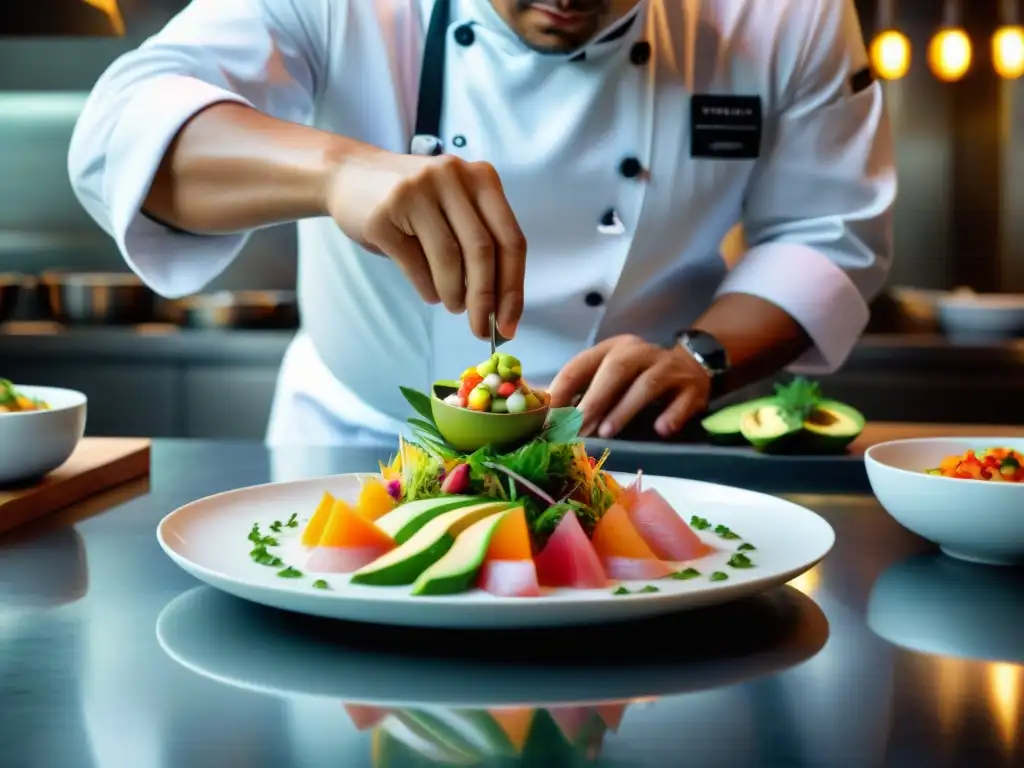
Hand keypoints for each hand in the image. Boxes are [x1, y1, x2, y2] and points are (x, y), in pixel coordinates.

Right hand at [325, 150, 526, 339]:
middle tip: (481, 328)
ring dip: (454, 294)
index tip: (509, 324)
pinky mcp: (384, 213)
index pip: (511, 239)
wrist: (349, 174)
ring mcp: (416, 191)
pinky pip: (414, 264)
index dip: (514, 288)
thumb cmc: (414, 201)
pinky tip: (430, 294)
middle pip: (482, 250)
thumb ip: (481, 241)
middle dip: (485, 299)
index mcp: (481, 177)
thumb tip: (501, 306)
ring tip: (453, 305)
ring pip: (449, 258)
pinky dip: (427, 288)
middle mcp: (452, 177)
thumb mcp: (456, 206)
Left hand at [549, 335, 712, 438]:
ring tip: (608, 432)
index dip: (563, 388)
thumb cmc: (639, 377)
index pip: (583, 363)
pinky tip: (661, 430)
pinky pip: (682, 400)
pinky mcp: (692, 387)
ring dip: (625, 409)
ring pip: (646, 385)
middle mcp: (640, 352)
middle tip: (579, 425)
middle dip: (595, 398)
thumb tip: (542, 405)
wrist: (692, 366)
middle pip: (617, 369)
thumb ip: (581, 388)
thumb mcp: (610, 374)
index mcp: (613, 348)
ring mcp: (669, 368)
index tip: (549, 415)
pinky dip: (671, 415)